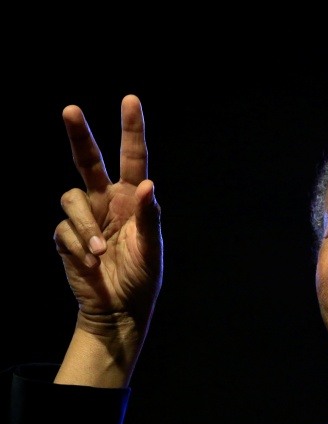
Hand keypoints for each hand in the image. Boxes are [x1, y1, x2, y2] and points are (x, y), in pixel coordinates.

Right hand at [53, 94, 162, 386]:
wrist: (119, 309)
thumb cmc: (143, 277)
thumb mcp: (152, 248)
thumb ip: (149, 216)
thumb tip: (147, 184)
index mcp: (131, 198)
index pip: (132, 157)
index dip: (131, 129)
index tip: (130, 100)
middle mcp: (106, 201)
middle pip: (87, 160)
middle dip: (80, 134)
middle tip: (71, 109)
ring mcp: (85, 217)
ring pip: (70, 198)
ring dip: (85, 226)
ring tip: (101, 253)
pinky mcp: (66, 237)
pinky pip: (64, 230)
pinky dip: (78, 247)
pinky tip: (90, 264)